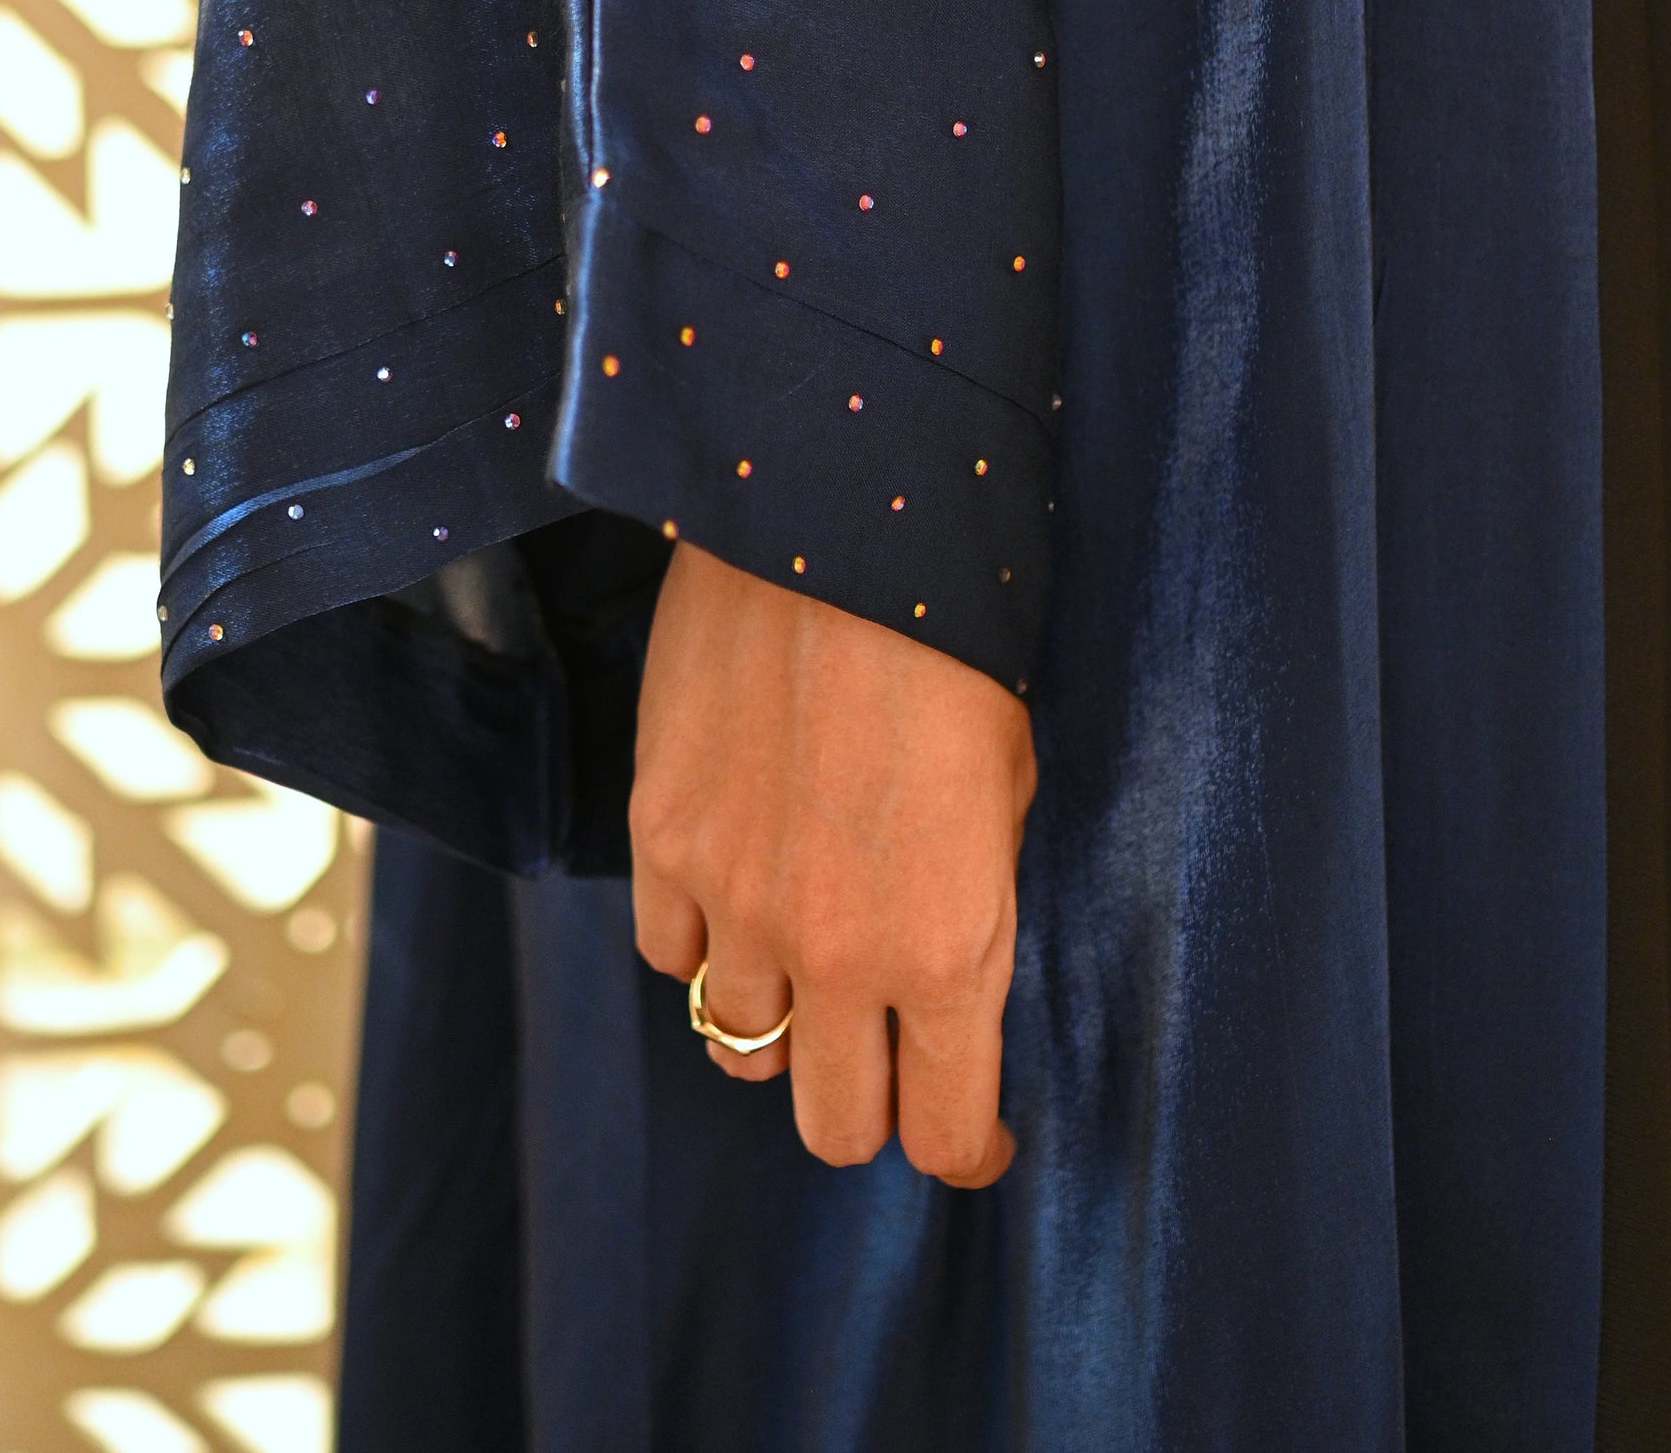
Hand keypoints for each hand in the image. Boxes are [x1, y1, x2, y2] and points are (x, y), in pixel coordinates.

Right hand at [630, 540, 1035, 1185]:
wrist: (838, 527)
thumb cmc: (954, 643)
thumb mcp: (1011, 788)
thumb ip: (973, 903)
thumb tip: (945, 971)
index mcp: (949, 949)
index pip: (943, 1128)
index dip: (962, 1142)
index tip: (969, 1125)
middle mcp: (837, 952)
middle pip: (833, 1124)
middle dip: (868, 1108)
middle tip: (885, 1061)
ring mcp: (734, 901)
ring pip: (738, 1050)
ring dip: (778, 1028)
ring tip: (803, 970)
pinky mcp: (659, 837)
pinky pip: (668, 952)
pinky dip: (701, 946)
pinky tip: (733, 897)